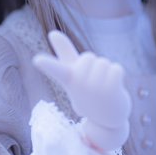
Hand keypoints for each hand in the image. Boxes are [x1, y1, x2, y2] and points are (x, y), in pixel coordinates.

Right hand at [33, 31, 131, 150]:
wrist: (106, 121)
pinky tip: (115, 86)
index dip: (47, 64)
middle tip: (94, 82)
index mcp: (67, 79)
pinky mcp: (112, 91)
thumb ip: (64, 52)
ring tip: (104, 87)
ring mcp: (95, 89)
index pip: (55, 69)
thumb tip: (52, 33)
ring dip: (107, 71)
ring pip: (104, 63)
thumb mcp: (72, 73)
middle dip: (94, 65)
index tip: (37, 59)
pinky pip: (116, 69)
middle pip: (89, 57)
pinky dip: (118, 74)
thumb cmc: (87, 92)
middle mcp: (79, 85)